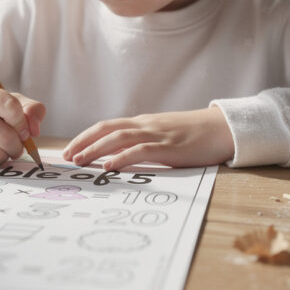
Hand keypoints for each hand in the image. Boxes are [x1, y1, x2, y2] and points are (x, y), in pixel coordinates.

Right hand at [0, 82, 45, 165]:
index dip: (23, 123)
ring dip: (6, 154)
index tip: (25, 131)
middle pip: (5, 136)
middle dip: (18, 145)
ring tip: (1, 147)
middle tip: (17, 145)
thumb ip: (31, 110)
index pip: (10, 107)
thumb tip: (34, 130)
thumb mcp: (10, 102)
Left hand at [63, 107, 233, 170]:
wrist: (223, 128)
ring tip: (80, 161)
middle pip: (106, 129)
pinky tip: (108, 166)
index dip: (85, 136)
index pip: (107, 126)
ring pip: (118, 138)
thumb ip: (143, 143)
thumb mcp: (164, 136)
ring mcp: (157, 134)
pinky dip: (121, 157)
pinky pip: (140, 150)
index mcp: (143, 123)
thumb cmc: (195, 135)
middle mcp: (145, 125)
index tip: (69, 149)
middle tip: (66, 156)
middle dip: (83, 141)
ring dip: (95, 149)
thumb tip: (120, 157)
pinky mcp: (169, 147)